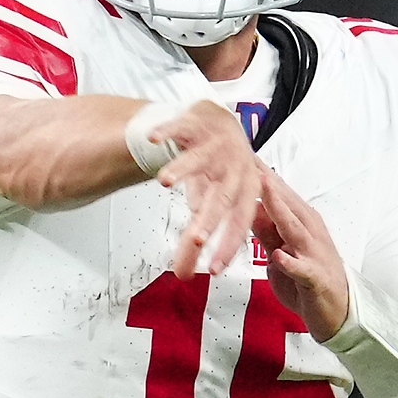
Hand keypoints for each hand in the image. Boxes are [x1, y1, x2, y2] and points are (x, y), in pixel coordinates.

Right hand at [151, 101, 263, 276]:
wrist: (219, 121)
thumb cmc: (217, 169)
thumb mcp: (213, 202)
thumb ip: (198, 235)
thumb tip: (185, 276)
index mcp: (245, 189)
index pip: (240, 222)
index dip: (229, 245)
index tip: (215, 269)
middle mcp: (234, 167)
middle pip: (221, 196)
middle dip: (209, 218)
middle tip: (195, 239)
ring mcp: (216, 144)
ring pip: (200, 158)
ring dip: (183, 168)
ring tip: (164, 181)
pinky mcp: (197, 122)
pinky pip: (181, 126)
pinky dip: (166, 131)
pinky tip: (153, 139)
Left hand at [252, 168, 350, 339]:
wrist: (337, 312)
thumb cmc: (306, 278)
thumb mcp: (280, 250)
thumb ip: (266, 230)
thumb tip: (247, 206)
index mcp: (302, 222)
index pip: (279, 193)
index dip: (260, 174)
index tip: (241, 152)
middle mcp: (310, 232)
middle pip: (287, 203)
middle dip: (266, 182)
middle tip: (246, 159)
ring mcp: (314, 254)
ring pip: (295, 228)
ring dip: (278, 210)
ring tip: (263, 191)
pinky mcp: (316, 278)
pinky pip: (302, 269)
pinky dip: (291, 263)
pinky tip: (280, 256)